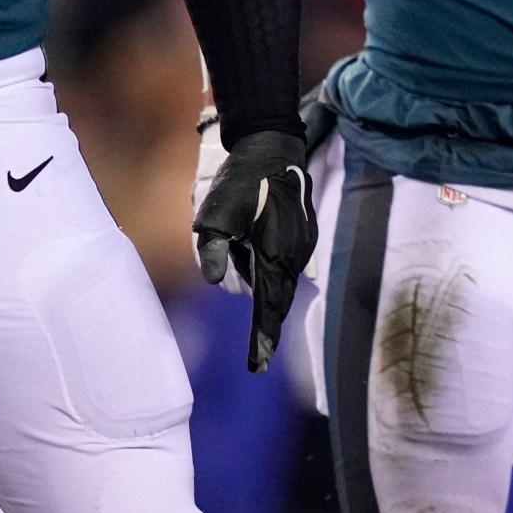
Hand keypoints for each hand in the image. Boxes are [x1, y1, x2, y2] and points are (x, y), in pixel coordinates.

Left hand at [192, 128, 316, 372]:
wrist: (272, 146)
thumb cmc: (242, 181)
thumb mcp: (215, 214)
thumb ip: (213, 248)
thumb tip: (211, 280)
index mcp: (276, 257)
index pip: (269, 309)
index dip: (261, 339)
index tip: (256, 366)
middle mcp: (293, 257)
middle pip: (275, 298)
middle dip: (263, 316)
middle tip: (253, 338)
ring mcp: (301, 246)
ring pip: (276, 278)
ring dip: (259, 278)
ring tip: (240, 238)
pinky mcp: (300, 235)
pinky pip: (281, 261)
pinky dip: (264, 263)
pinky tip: (250, 239)